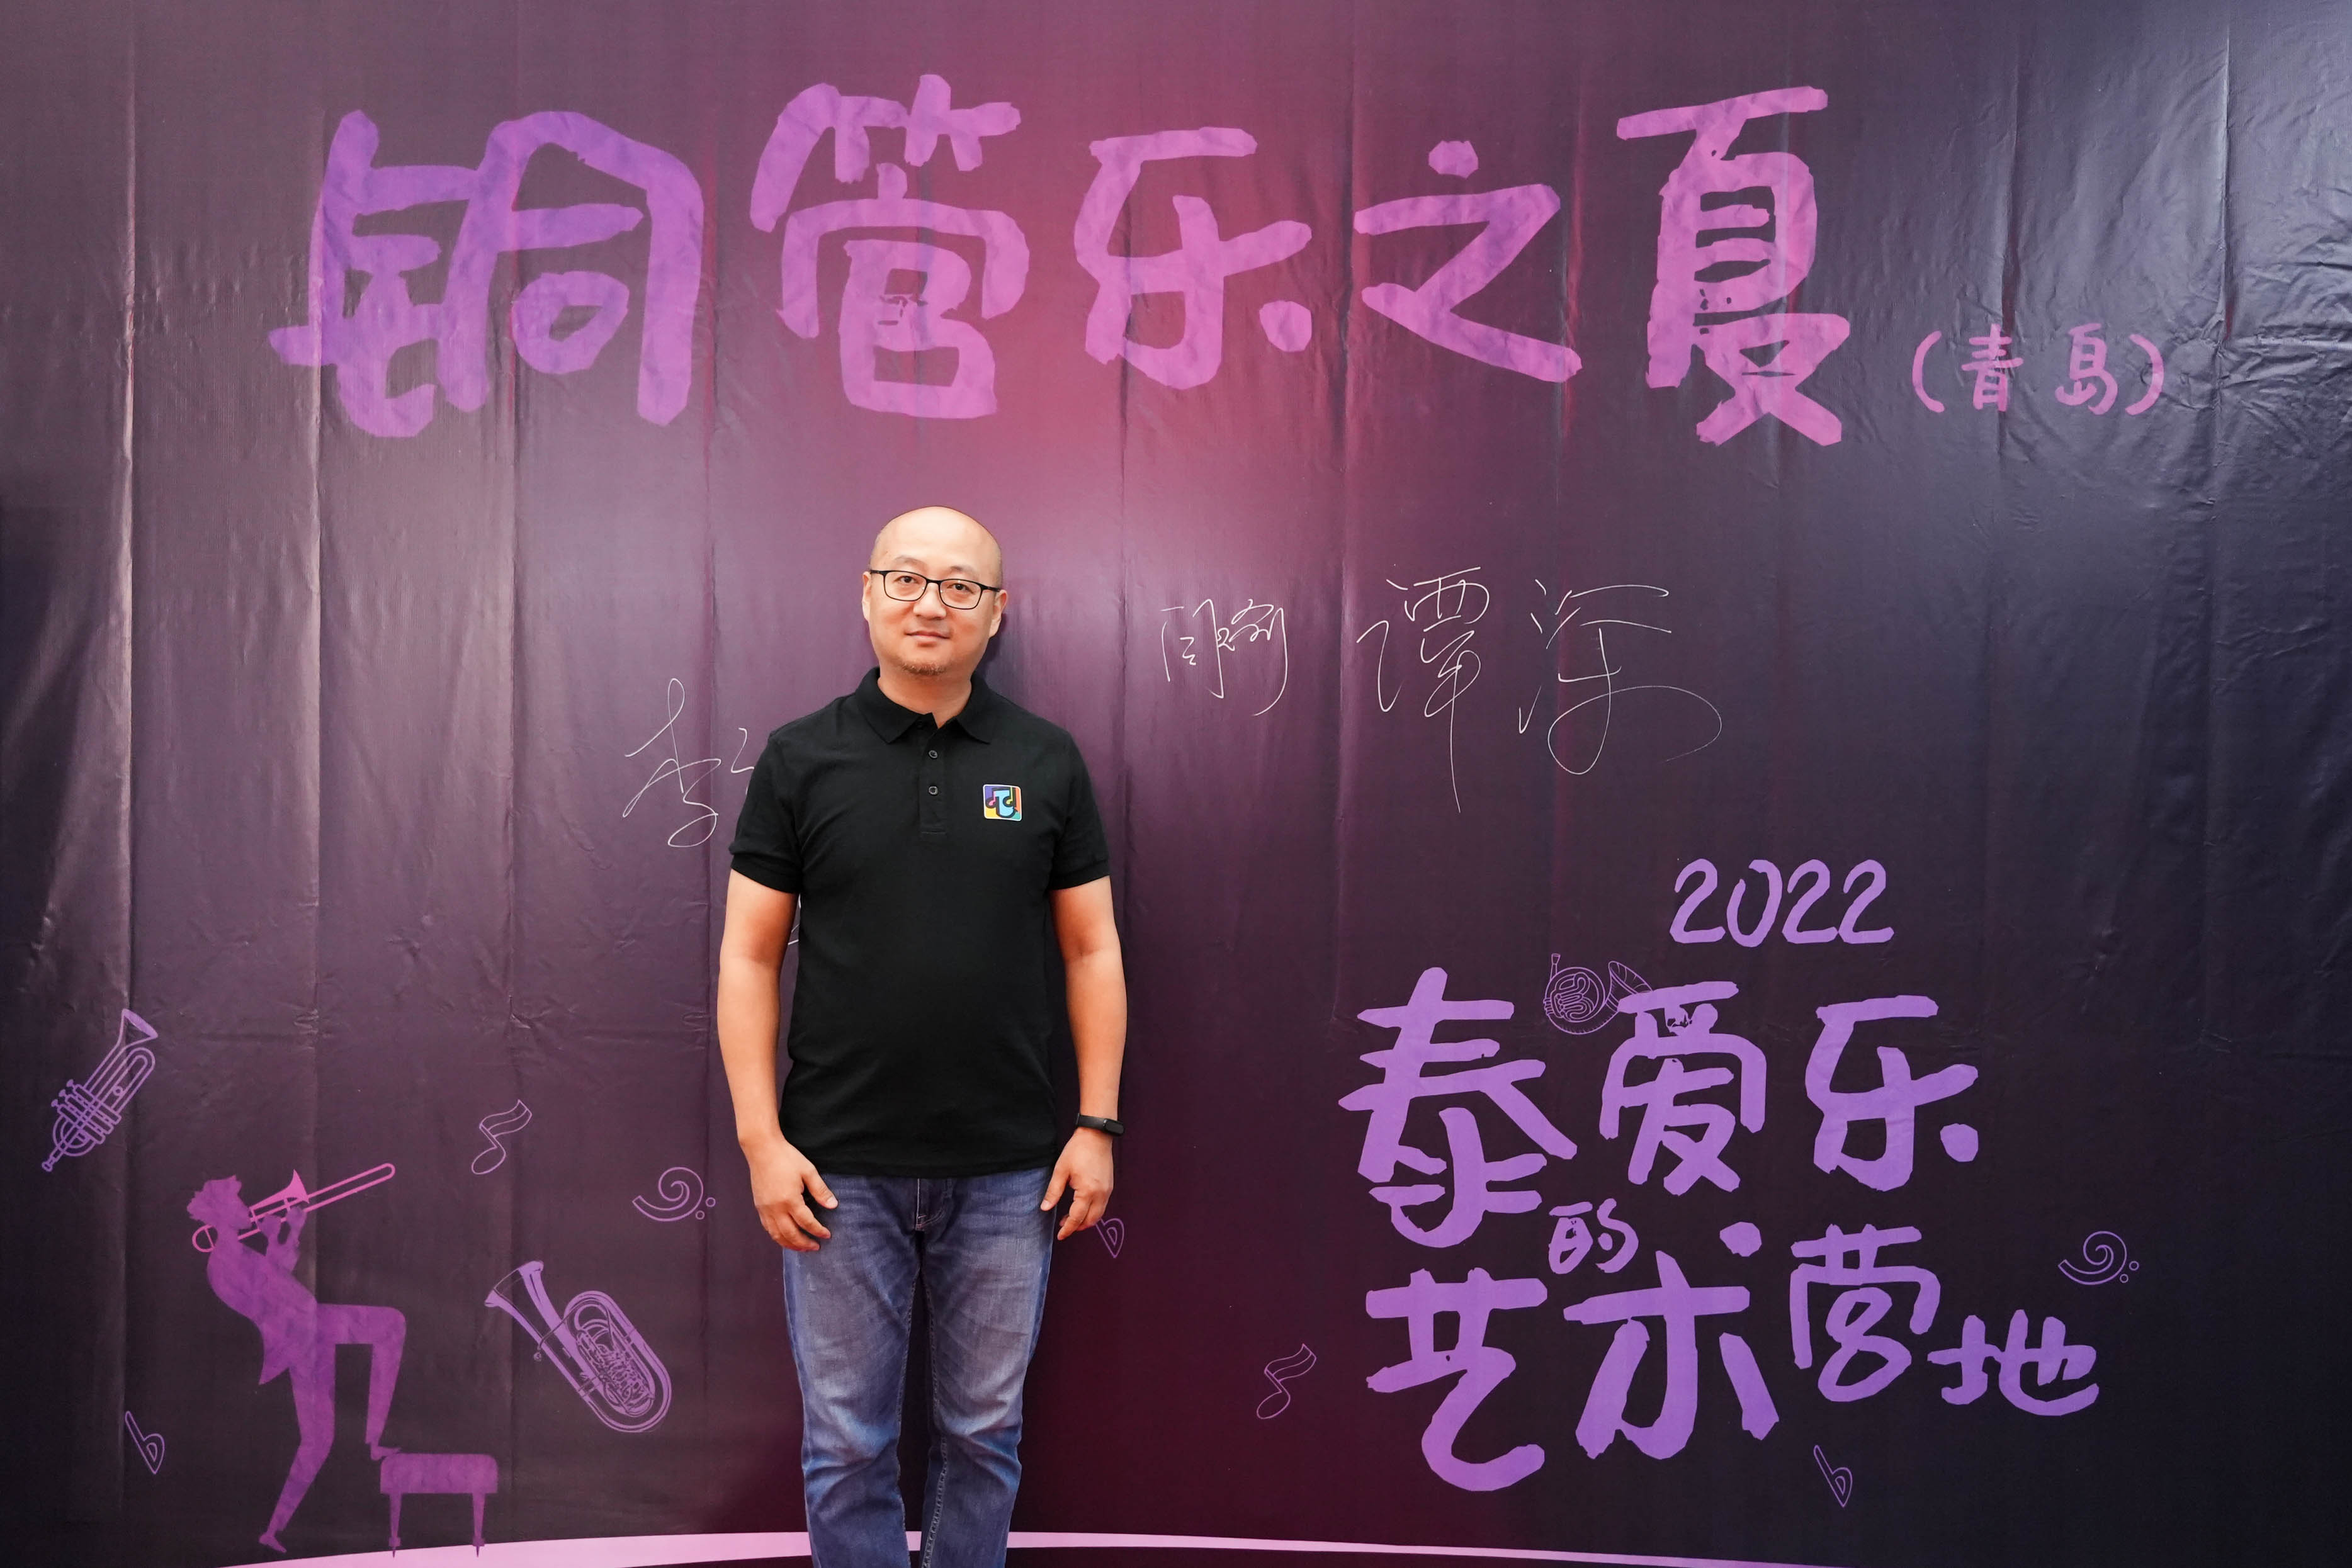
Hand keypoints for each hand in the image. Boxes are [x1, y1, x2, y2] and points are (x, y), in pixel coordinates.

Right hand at [743, 1135, 835, 1250]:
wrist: (762, 1149)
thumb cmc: (786, 1157)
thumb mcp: (808, 1171)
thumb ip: (820, 1190)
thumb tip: (833, 1206)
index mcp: (790, 1200)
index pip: (807, 1222)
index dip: (818, 1231)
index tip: (827, 1235)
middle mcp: (775, 1208)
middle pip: (791, 1234)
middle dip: (804, 1244)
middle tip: (816, 1247)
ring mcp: (765, 1209)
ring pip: (777, 1235)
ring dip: (790, 1245)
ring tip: (802, 1248)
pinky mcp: (759, 1206)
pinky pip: (768, 1228)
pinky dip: (777, 1237)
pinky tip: (785, 1238)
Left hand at [1041, 1127, 1114, 1240]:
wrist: (1096, 1135)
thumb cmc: (1077, 1150)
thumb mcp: (1061, 1170)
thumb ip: (1053, 1191)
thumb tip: (1045, 1208)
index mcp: (1087, 1192)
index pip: (1076, 1218)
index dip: (1067, 1229)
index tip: (1060, 1235)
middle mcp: (1100, 1194)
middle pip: (1090, 1221)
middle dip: (1077, 1227)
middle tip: (1063, 1226)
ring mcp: (1107, 1190)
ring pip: (1098, 1215)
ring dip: (1085, 1220)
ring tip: (1071, 1218)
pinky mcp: (1109, 1186)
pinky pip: (1102, 1206)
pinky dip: (1092, 1212)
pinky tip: (1082, 1207)